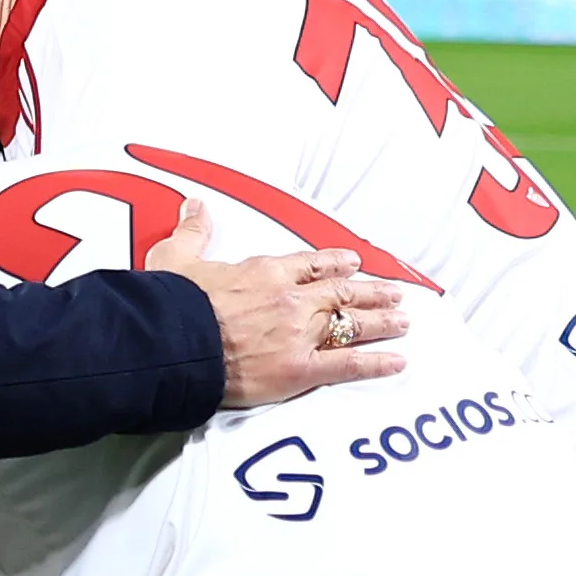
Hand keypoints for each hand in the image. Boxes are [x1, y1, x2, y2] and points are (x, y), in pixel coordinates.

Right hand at [153, 233, 413, 406]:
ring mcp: (300, 334)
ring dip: (382, 322)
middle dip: (372, 293)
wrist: (172, 342)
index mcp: (266, 272)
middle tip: (394, 293)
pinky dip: (376, 364)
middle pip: (342, 293)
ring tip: (403, 322)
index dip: (336, 263)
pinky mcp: (299, 369)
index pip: (311, 264)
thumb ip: (193, 232)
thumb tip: (195, 207)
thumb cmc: (172, 305)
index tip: (352, 262)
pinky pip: (347, 365)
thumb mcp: (176, 257)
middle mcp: (291, 300)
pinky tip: (396, 362)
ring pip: (352, 324)